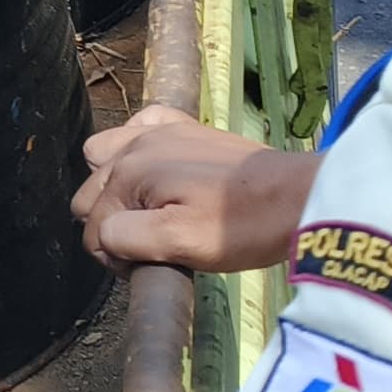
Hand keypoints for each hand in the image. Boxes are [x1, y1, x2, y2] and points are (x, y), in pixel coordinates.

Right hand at [74, 106, 317, 271]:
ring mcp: (160, 132)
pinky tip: (155, 169)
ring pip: (101, 157)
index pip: (95, 226)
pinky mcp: (184, 127)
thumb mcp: (180, 243)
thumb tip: (104, 237)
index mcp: (131, 174)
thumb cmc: (243, 226)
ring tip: (147, 210)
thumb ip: (126, 239)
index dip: (117, 255)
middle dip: (112, 223)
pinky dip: (134, 147)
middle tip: (152, 245)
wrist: (300, 197)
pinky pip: (137, 126)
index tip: (148, 265)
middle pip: (91, 194)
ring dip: (114, 186)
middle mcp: (136, 146)